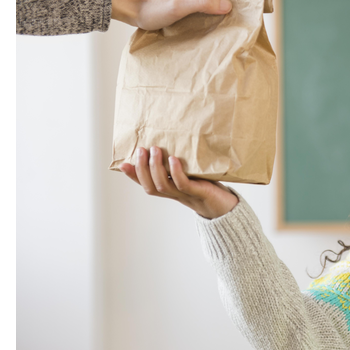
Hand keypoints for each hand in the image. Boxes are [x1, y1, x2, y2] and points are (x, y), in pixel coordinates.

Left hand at [110, 0, 231, 30]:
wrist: (130, 5)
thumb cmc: (151, 7)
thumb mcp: (178, 6)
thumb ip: (203, 2)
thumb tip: (227, 4)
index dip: (237, 9)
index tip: (237, 25)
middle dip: (228, 14)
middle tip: (227, 32)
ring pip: (217, 3)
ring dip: (218, 17)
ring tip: (218, 32)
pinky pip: (207, 6)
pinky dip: (209, 17)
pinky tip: (206, 27)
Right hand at [119, 146, 238, 218]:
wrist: (226, 206)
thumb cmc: (209, 186)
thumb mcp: (192, 174)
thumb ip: (180, 165)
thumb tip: (170, 144)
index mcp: (169, 190)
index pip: (146, 184)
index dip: (133, 176)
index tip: (122, 164)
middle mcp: (174, 194)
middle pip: (150, 186)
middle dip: (142, 168)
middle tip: (142, 150)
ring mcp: (185, 194)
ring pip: (162, 185)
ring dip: (156, 168)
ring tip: (156, 150)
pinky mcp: (198, 192)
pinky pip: (183, 184)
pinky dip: (176, 172)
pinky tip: (174, 160)